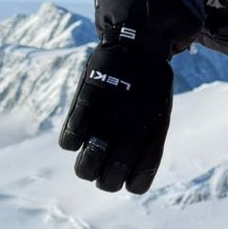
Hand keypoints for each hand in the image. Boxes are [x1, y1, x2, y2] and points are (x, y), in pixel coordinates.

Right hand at [58, 40, 173, 193]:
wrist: (140, 45)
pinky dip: (70, 140)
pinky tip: (77, 130)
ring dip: (85, 166)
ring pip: (85, 168)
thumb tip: (130, 175)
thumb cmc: (150, 84)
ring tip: (89, 151)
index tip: (126, 175)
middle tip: (103, 165)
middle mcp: (131, 131)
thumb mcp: (159, 113)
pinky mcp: (86, 103)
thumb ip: (145, 143)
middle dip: (104, 180)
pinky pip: (69, 140)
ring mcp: (108, 118)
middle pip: (109, 182)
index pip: (139, 181)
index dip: (131, 183)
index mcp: (152, 136)